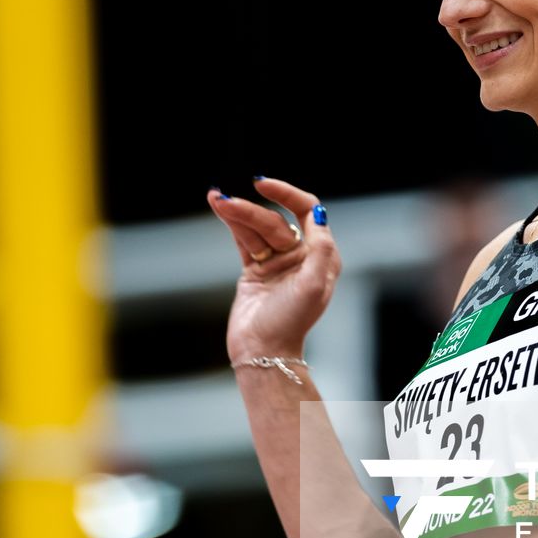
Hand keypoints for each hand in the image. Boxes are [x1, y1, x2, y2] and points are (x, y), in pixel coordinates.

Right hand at [208, 178, 339, 360]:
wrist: (262, 352)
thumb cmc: (290, 323)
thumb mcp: (313, 286)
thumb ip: (320, 248)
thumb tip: (319, 213)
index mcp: (320, 256)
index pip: (308, 211)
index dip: (287, 194)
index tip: (263, 185)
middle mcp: (301, 255)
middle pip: (275, 220)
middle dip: (251, 210)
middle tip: (226, 201)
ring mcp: (277, 262)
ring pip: (256, 228)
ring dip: (237, 213)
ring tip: (217, 199)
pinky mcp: (255, 270)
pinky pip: (244, 239)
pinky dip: (232, 223)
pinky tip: (219, 206)